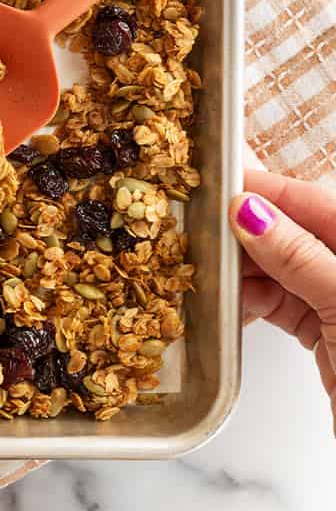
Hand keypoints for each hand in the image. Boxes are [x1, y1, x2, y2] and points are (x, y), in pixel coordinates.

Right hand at [231, 169, 335, 431]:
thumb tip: (251, 212)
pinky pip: (280, 303)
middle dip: (245, 231)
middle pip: (291, 233)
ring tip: (206, 268)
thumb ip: (300, 256)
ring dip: (243, 270)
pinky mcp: (327, 334)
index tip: (217, 185)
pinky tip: (229, 302)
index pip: (311, 202)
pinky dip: (252, 301)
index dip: (265, 191)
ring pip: (280, 269)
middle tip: (198, 230)